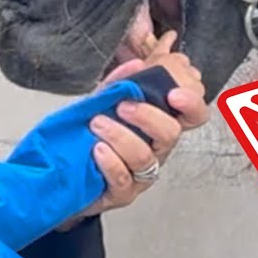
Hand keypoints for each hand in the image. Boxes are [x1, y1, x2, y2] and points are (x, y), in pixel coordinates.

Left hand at [55, 34, 211, 228]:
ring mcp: (142, 174)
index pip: (193, 114)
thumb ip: (119, 83)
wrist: (63, 173)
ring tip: (97, 123)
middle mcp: (157, 149)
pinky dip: (111, 162)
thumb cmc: (91, 136)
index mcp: (159, 125)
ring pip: (146, 157)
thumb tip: (136, 63)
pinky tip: (96, 149)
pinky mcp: (122, 193)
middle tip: (123, 105)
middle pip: (171, 133)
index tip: (174, 93)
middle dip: (148, 116)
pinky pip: (124, 179)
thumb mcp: (103, 103)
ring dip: (121, 136)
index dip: (191, 103)